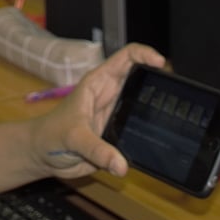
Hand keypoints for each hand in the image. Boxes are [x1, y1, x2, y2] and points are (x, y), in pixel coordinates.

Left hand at [31, 44, 165, 179]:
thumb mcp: (73, 138)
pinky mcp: (118, 133)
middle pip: (142, 78)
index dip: (145, 55)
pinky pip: (140, 129)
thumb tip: (121, 164)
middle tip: (177, 91)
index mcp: (98, 83)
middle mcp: (110, 95)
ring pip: (144, 104)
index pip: (127, 57)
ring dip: (157, 108)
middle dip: (159, 81)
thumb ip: (97, 150)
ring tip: (176, 114)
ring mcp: (116, 114)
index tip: (161, 64)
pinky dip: (150, 133)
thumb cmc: (50, 136)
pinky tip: (163, 138)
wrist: (42, 156)